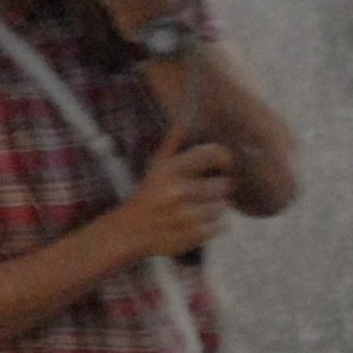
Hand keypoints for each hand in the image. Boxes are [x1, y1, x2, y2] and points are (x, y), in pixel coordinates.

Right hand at [115, 134, 233, 260]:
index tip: (220, 165)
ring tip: (196, 208)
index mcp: (170, 170)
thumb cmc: (147, 196)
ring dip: (214, 207)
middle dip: (216, 188)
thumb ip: (173, 143)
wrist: (129, 232)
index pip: (214, 154)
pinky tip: (196, 221)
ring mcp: (187, 214)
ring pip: (223, 205)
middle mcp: (179, 191)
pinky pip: (222, 225)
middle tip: (201, 192)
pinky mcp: (194, 234)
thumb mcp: (155, 167)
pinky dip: (213, 224)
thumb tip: (186, 118)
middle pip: (224, 184)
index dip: (222, 159)